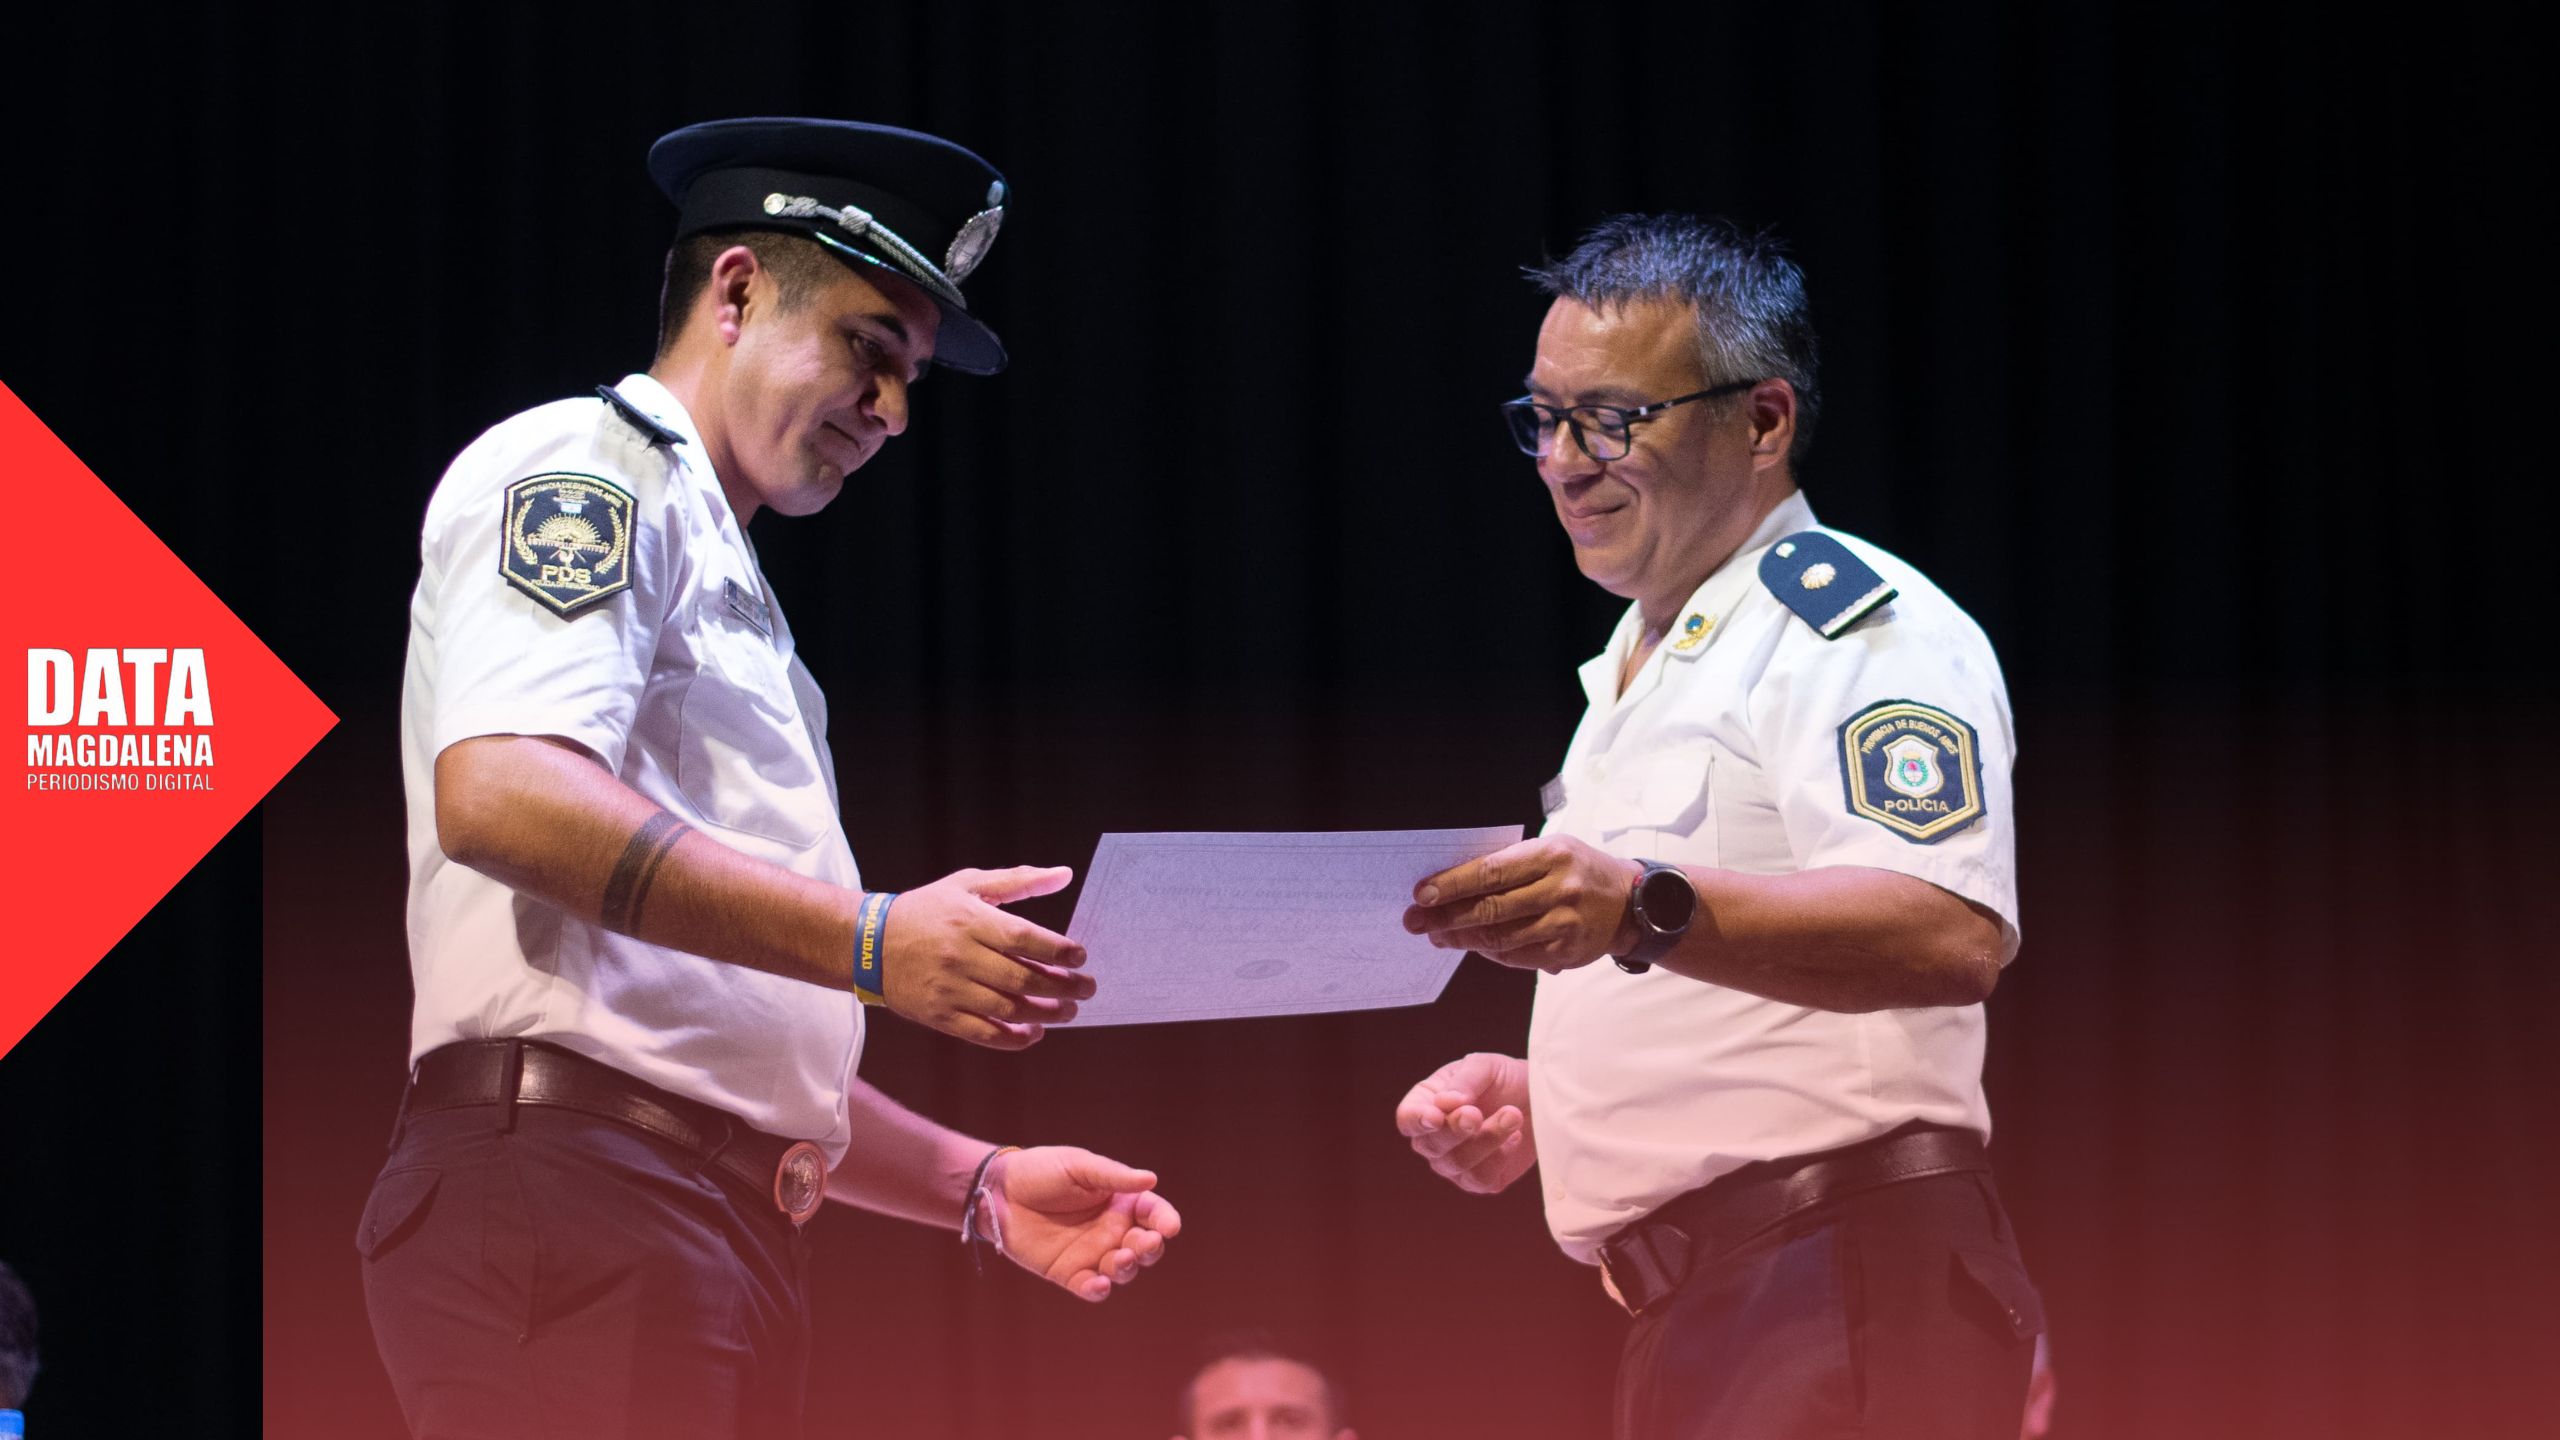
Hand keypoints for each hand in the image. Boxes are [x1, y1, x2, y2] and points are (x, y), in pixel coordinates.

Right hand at [880, 866, 1094, 1049]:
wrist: (869, 943)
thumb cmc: (927, 910)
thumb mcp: (969, 884)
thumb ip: (1019, 880)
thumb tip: (1065, 874)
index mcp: (970, 920)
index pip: (1024, 939)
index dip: (1058, 950)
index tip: (1081, 957)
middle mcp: (961, 956)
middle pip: (1022, 979)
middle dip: (1063, 987)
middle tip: (1087, 989)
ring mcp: (949, 989)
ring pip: (1008, 1010)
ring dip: (1046, 1014)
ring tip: (1068, 1011)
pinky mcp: (938, 1016)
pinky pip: (982, 1034)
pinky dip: (1012, 1039)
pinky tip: (1033, 1033)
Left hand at [985, 1146, 1180, 1301]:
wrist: (999, 1191)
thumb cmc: (1042, 1171)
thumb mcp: (1079, 1166)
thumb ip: (1114, 1177)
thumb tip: (1151, 1180)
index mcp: (1120, 1201)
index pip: (1153, 1213)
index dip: (1165, 1221)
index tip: (1169, 1227)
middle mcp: (1112, 1230)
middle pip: (1144, 1247)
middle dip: (1150, 1248)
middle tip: (1143, 1244)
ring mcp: (1092, 1253)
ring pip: (1122, 1271)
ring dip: (1126, 1268)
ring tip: (1119, 1258)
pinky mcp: (1068, 1273)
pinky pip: (1090, 1288)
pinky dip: (1098, 1290)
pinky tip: (1098, 1284)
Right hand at [1395, 1052, 1536, 1193]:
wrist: (1540, 1099)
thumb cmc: (1506, 1079)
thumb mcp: (1486, 1067)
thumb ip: (1464, 1081)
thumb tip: (1445, 1103)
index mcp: (1427, 1103)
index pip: (1408, 1119)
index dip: (1417, 1121)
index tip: (1436, 1116)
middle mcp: (1434, 1137)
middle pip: (1429, 1145)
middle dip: (1455, 1130)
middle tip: (1477, 1113)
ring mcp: (1454, 1163)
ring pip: (1457, 1163)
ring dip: (1487, 1138)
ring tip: (1513, 1115)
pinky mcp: (1480, 1180)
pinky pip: (1480, 1179)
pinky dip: (1500, 1157)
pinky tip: (1515, 1137)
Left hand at [1402, 835, 1642, 972]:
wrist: (1631, 902)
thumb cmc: (1579, 870)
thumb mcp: (1551, 850)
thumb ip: (1509, 865)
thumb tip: (1455, 885)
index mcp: (1551, 855)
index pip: (1490, 872)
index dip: (1452, 885)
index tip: (1422, 893)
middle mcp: (1559, 889)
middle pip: (1490, 908)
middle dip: (1445, 916)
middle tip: (1415, 921)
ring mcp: (1564, 924)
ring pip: (1499, 937)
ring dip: (1461, 938)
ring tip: (1437, 935)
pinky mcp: (1566, 953)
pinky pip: (1516, 956)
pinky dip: (1488, 951)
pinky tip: (1471, 945)